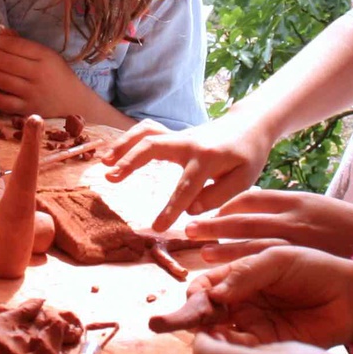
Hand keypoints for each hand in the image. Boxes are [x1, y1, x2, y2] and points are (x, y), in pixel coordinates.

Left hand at [0, 27, 99, 118]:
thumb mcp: (45, 54)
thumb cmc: (56, 74)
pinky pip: (1, 101)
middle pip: (4, 62)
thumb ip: (22, 43)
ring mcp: (32, 94)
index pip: (15, 45)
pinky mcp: (26, 110)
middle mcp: (39, 75)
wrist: (73, 103)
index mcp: (45, 57)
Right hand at [102, 110, 274, 230]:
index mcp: (210, 158)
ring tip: (103, 164)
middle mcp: (190, 143)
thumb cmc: (247, 156)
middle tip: (111, 179)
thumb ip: (219, 196)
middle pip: (155, 146)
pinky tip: (112, 154)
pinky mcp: (173, 135)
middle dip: (131, 161)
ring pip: (146, 134)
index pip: (187, 186)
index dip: (172, 208)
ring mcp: (179, 135)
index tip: (157, 228)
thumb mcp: (244, 179)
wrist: (249, 125)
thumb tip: (190, 209)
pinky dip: (128, 140)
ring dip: (123, 146)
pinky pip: (146, 132)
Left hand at [185, 190, 352, 262]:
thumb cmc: (346, 225)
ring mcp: (295, 243)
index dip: (222, 207)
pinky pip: (265, 266)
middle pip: (240, 220)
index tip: (205, 213)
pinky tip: (229, 275)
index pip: (246, 199)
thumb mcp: (313, 205)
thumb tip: (250, 204)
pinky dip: (245, 268)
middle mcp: (290, 218)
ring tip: (200, 256)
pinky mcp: (301, 264)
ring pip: (249, 244)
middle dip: (212, 226)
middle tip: (188, 230)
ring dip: (222, 249)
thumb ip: (282, 205)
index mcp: (292, 200)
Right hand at [196, 245, 352, 347]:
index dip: (195, 294)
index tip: (195, 299)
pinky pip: (242, 351)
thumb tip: (215, 292)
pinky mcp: (266, 346)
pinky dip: (231, 350)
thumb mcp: (279, 260)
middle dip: (189, 318)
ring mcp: (252, 326)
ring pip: (218, 335)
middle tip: (171, 324)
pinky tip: (229, 346)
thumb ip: (247, 272)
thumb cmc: (316, 269)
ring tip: (205, 336)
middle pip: (205, 313)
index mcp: (240, 277)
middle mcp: (241, 303)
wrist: (350, 297)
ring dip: (208, 337)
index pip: (206, 286)